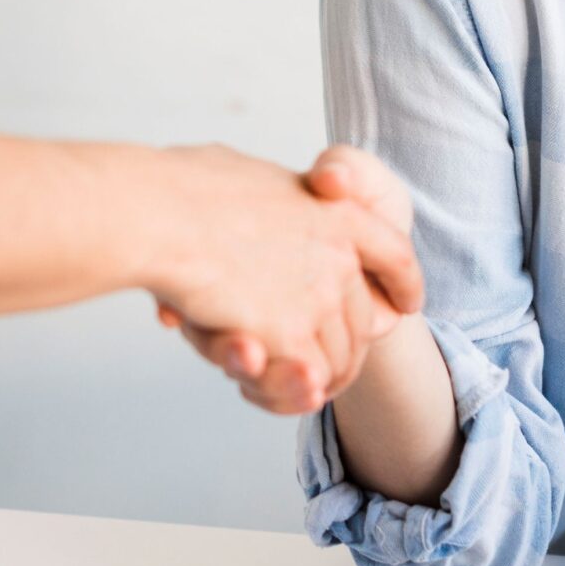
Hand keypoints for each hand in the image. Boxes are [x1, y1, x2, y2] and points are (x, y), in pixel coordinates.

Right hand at [156, 146, 418, 413]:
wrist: (158, 215)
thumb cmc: (181, 188)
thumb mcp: (247, 176)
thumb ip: (270, 195)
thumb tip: (254, 192)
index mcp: (338, 213)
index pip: (394, 254)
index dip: (404, 282)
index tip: (406, 304)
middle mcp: (340, 257)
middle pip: (363, 324)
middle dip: (344, 351)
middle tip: (310, 366)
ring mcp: (320, 299)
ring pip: (336, 362)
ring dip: (306, 377)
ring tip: (267, 371)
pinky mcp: (292, 338)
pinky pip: (305, 382)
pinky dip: (280, 389)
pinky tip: (255, 377)